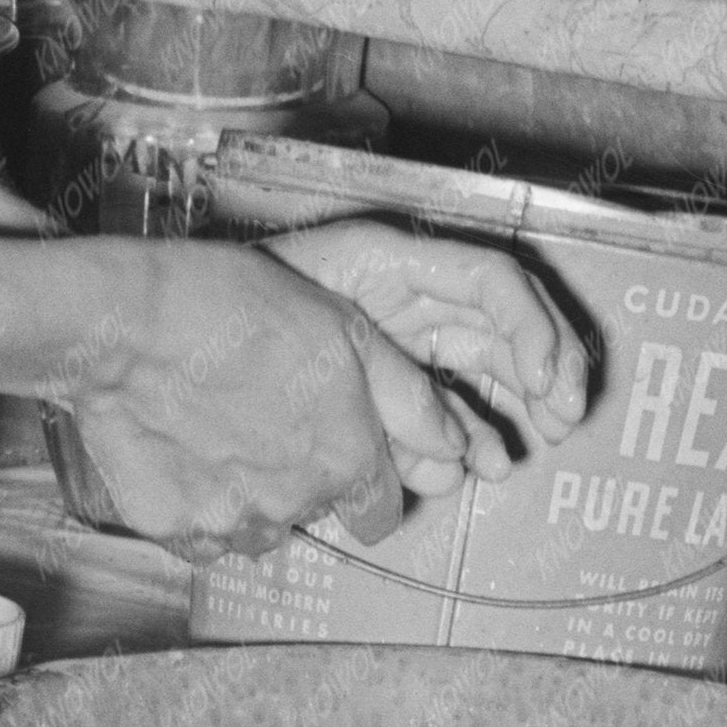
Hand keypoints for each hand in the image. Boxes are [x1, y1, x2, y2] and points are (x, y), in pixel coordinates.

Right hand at [48, 241, 426, 561]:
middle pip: (314, 512)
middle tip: (264, 417)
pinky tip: (184, 451)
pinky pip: (198, 536)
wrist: (130, 322)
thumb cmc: (236, 310)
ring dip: (249, 496)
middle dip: (299, 477)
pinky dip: (196, 506)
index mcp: (347, 460)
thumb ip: (409, 399)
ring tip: (219, 430)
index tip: (336, 451)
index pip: (379, 510)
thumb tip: (453, 448)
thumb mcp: (347, 331)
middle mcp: (295, 504)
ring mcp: (230, 522)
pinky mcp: (170, 527)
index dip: (363, 479)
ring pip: (256, 528)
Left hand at [258, 222, 588, 468]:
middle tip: (565, 421)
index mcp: (398, 260)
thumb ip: (394, 389)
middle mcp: (410, 293)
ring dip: (509, 411)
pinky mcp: (380, 381)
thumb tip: (456, 454)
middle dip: (544, 372)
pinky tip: (484, 465)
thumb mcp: (321, 335)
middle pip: (503, 324)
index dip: (535, 327)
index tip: (549, 381)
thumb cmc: (236, 313)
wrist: (162, 336)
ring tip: (515, 459)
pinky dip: (464, 435)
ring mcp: (397, 336)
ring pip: (479, 369)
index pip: (495, 280)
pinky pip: (439, 404)